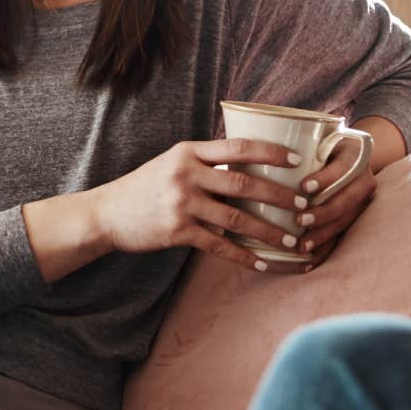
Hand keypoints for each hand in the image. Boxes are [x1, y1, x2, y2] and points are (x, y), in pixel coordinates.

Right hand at [88, 138, 310, 272]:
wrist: (106, 214)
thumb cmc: (144, 187)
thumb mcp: (171, 163)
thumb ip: (204, 162)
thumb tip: (246, 163)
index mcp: (188, 152)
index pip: (237, 146)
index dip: (270, 153)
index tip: (296, 161)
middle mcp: (186, 174)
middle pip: (243, 183)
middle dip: (278, 196)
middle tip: (304, 206)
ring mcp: (181, 204)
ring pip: (236, 218)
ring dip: (268, 231)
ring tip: (292, 241)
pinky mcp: (177, 232)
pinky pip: (218, 245)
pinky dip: (243, 256)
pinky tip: (261, 263)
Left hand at [284, 134, 376, 269]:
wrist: (345, 155)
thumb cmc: (316, 143)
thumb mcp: (311, 136)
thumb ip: (290, 141)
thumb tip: (246, 149)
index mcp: (354, 152)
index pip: (343, 166)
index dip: (326, 178)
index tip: (305, 187)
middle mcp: (364, 175)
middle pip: (348, 198)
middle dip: (324, 212)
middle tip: (300, 221)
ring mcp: (362, 199)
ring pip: (346, 220)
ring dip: (324, 234)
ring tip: (302, 245)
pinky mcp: (355, 216)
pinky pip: (343, 235)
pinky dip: (326, 248)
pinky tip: (309, 260)